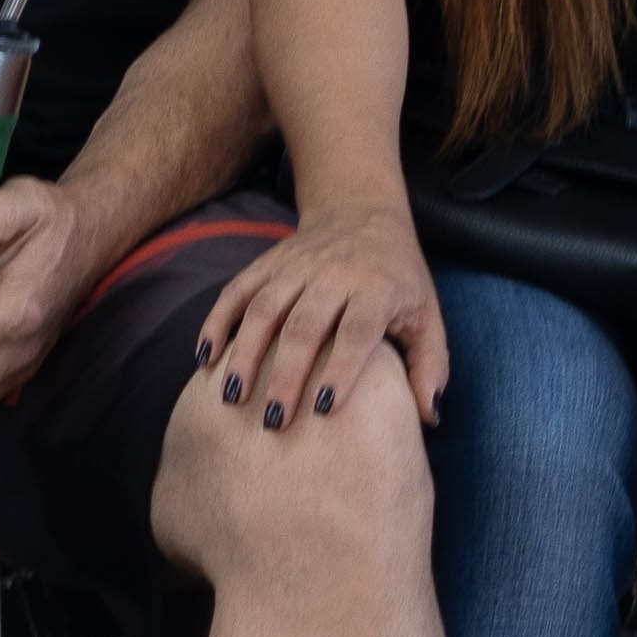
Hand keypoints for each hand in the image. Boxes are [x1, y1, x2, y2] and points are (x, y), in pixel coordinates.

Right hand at [194, 203, 451, 429]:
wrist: (362, 216)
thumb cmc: (399, 279)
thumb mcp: (428, 316)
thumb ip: (431, 366)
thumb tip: (427, 417)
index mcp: (376, 288)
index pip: (356, 331)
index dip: (341, 369)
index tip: (325, 409)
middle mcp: (333, 275)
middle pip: (303, 326)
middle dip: (285, 374)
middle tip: (274, 420)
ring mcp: (294, 267)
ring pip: (263, 310)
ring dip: (244, 353)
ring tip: (232, 396)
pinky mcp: (266, 263)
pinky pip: (236, 292)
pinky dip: (217, 322)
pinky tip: (206, 357)